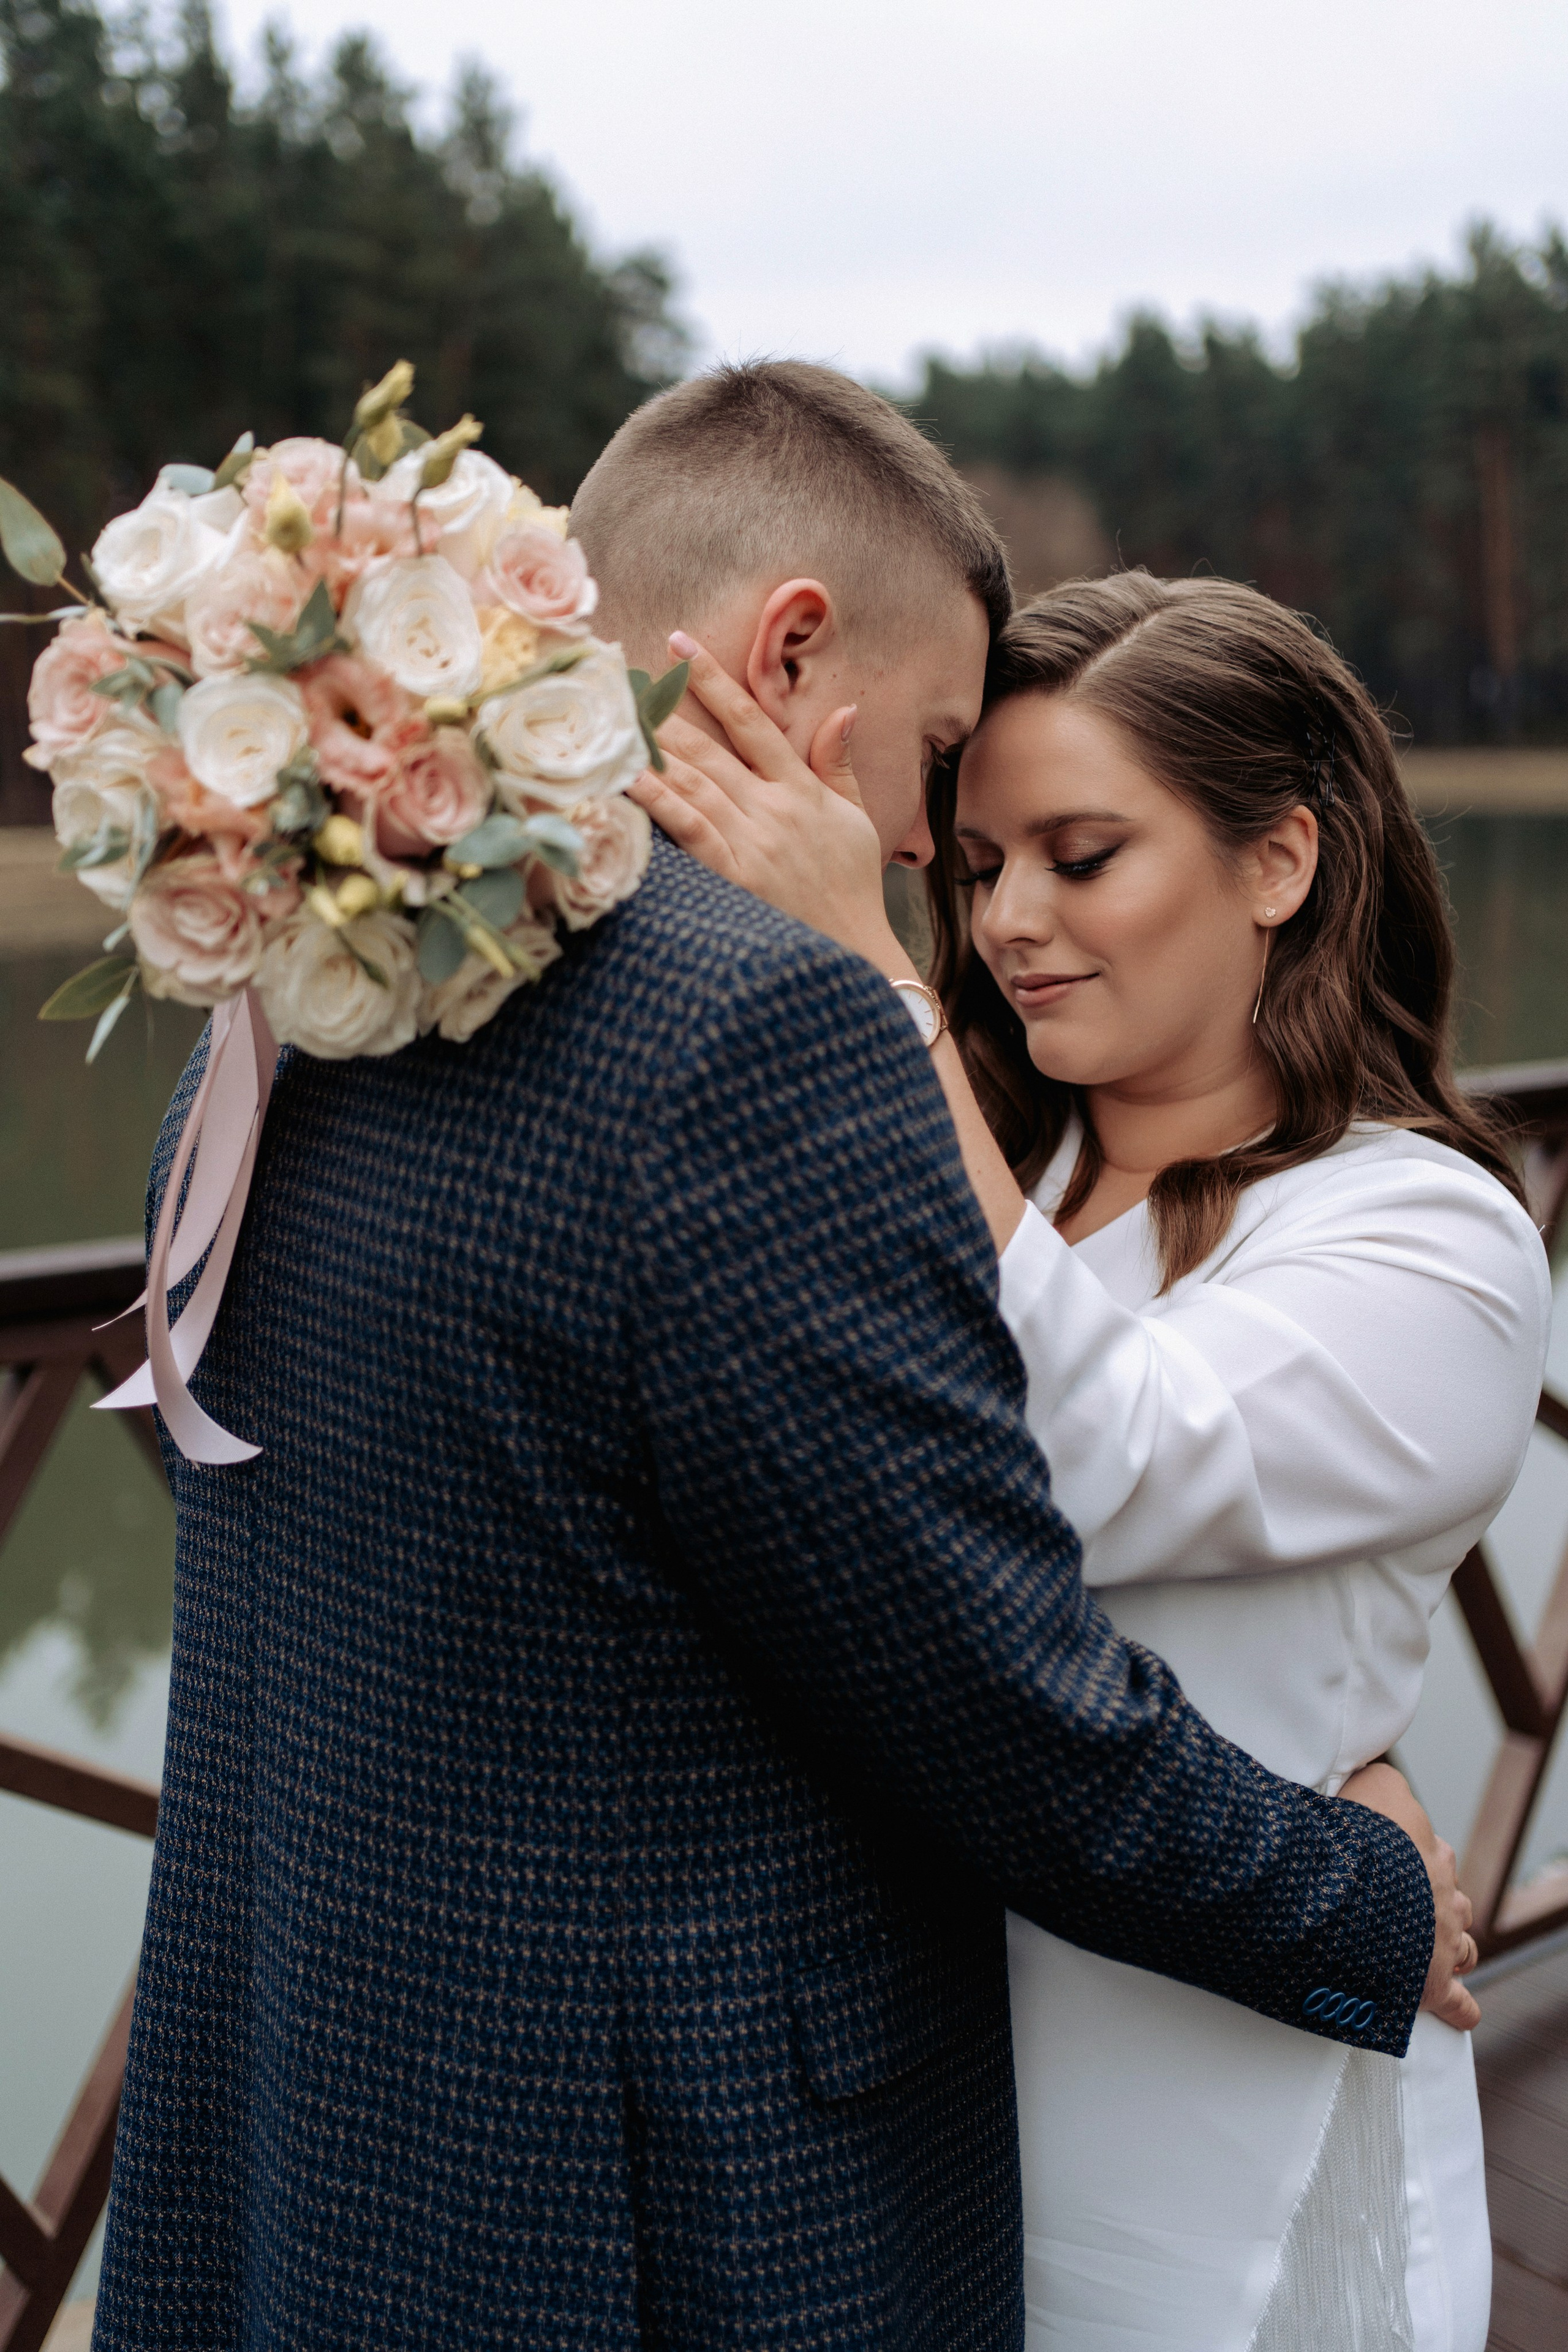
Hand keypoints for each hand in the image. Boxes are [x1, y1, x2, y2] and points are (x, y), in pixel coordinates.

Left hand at [628, 634, 905, 974]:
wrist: (856, 950)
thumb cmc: (853, 887)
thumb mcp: (859, 819)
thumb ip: (840, 764)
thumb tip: (844, 710)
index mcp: (802, 790)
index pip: (753, 722)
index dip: (714, 681)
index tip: (680, 646)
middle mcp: (774, 808)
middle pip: (711, 749)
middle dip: (665, 711)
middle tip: (622, 679)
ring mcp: (753, 841)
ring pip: (694, 783)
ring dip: (653, 749)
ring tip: (615, 719)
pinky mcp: (735, 875)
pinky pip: (689, 829)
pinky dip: (658, 801)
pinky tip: (628, 779)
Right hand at [1339, 1760, 1479, 2030]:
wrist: (1350, 1879)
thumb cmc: (1355, 1832)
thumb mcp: (1372, 1784)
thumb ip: (1380, 1781)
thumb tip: (1381, 1776)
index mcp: (1430, 1851)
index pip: (1432, 1856)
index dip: (1412, 1862)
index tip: (1391, 1865)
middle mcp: (1444, 1894)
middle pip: (1451, 1902)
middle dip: (1435, 1907)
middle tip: (1403, 1911)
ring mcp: (1442, 1940)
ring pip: (1463, 1948)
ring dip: (1451, 1950)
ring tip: (1433, 1955)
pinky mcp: (1434, 1983)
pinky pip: (1458, 2002)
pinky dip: (1460, 2007)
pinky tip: (1459, 2009)